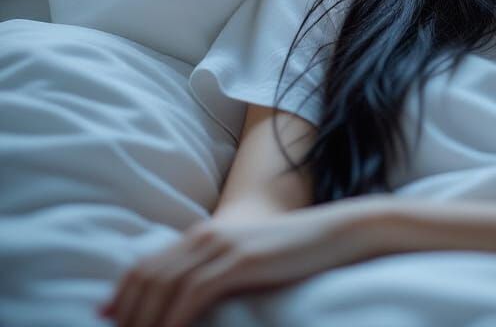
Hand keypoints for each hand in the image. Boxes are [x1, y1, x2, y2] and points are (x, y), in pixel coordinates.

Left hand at [97, 199, 385, 326]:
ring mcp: (223, 246)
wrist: (334, 232)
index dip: (120, 292)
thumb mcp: (246, 256)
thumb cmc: (291, 251)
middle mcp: (207, 235)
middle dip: (126, 311)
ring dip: (144, 320)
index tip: (105, 317)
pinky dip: (173, 319)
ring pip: (165, 287)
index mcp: (204, 233)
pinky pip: (193, 294)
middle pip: (149, 276)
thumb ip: (214, 267)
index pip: (146, 263)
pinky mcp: (240, 261)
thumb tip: (188, 294)